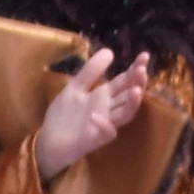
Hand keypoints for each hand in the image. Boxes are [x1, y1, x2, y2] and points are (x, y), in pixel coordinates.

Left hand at [32, 47, 150, 176]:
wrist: (48, 141)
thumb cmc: (64, 116)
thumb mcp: (75, 87)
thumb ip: (90, 71)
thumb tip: (109, 51)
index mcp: (104, 96)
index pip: (124, 81)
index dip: (135, 69)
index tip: (144, 55)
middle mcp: (108, 110)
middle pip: (128, 96)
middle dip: (137, 83)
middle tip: (142, 70)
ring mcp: (103, 126)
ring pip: (124, 115)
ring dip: (131, 104)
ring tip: (136, 91)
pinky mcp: (93, 140)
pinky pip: (105, 134)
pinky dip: (104, 126)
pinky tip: (97, 116)